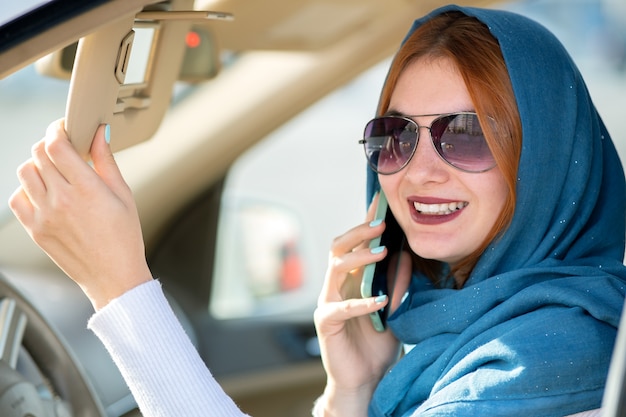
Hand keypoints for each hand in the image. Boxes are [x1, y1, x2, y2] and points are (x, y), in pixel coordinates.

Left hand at [9, 119, 152, 309]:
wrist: (114, 276)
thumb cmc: (124, 238)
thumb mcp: (124, 195)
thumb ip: (106, 161)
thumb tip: (99, 133)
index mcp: (87, 189)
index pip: (56, 145)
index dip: (57, 130)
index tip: (64, 129)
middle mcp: (61, 200)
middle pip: (38, 154)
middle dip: (50, 145)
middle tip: (64, 149)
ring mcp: (44, 216)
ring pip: (25, 172)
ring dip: (38, 165)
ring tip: (55, 172)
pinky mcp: (35, 230)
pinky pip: (17, 198)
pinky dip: (27, 189)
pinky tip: (45, 193)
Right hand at [313, 194, 410, 415]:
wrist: (367, 378)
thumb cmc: (378, 342)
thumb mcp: (395, 307)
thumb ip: (398, 282)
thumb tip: (407, 253)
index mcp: (353, 278)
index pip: (357, 243)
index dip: (367, 221)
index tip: (380, 201)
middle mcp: (337, 285)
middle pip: (340, 247)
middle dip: (359, 233)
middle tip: (382, 226)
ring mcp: (328, 301)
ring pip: (335, 268)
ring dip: (359, 258)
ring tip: (382, 252)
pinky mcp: (325, 322)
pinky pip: (340, 308)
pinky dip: (361, 303)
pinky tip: (380, 301)